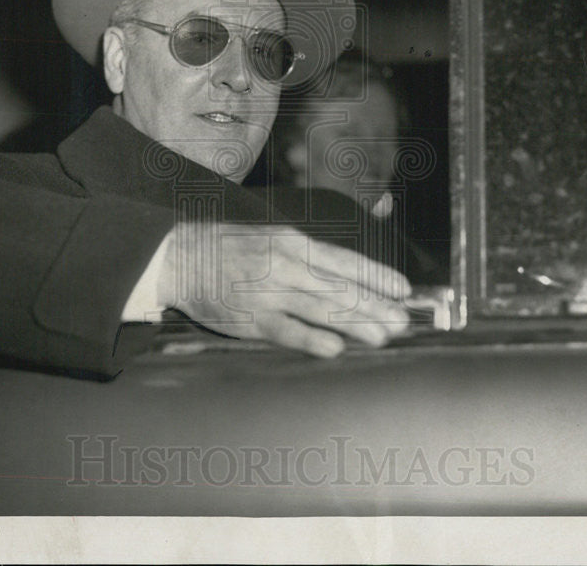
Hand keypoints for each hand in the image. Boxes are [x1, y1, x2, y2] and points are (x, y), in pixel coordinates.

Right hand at [158, 222, 410, 356]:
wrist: (183, 256)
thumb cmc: (233, 248)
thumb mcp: (275, 237)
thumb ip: (309, 255)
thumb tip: (348, 275)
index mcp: (295, 243)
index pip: (346, 261)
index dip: (377, 276)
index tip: (403, 290)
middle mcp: (286, 265)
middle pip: (340, 288)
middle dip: (376, 306)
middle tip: (402, 322)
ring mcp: (269, 292)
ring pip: (322, 310)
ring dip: (355, 325)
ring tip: (382, 338)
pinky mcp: (251, 318)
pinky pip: (287, 331)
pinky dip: (312, 340)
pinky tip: (336, 349)